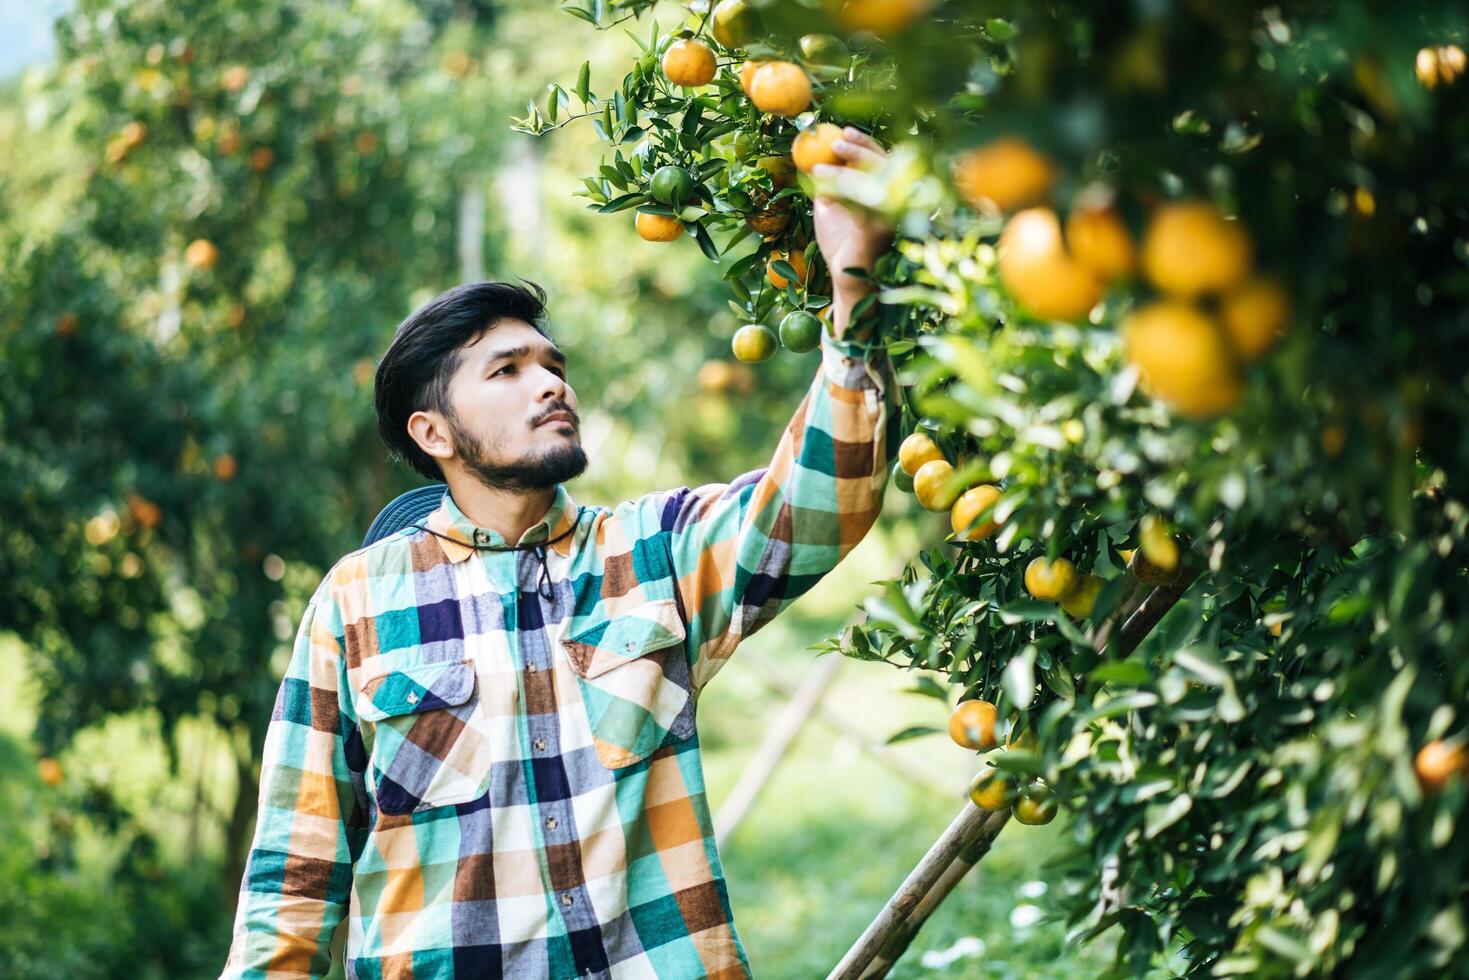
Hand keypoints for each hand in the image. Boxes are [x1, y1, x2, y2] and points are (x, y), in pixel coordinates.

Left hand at [811, 127, 891, 339]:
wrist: (845, 278)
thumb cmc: (840, 241)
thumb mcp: (831, 205)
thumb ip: (828, 182)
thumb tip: (812, 153)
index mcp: (886, 191)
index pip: (881, 158)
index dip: (864, 142)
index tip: (843, 131)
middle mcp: (894, 201)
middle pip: (884, 164)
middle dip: (859, 148)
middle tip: (834, 141)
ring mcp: (888, 215)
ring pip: (871, 183)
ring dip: (843, 172)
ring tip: (817, 169)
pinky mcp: (876, 231)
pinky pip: (859, 205)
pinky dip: (839, 195)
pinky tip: (820, 193)